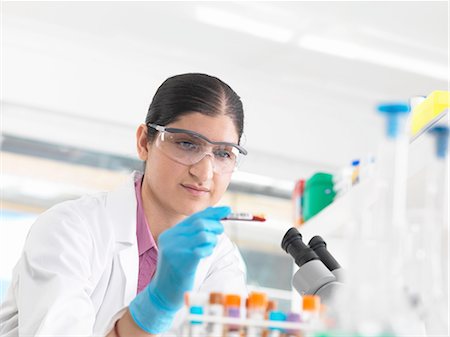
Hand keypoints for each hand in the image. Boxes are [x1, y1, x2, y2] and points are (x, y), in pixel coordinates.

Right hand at [129, 206, 230, 333]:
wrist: (163, 293)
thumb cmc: (177, 270)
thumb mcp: (181, 248)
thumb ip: (194, 235)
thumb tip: (216, 221)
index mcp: (170, 233)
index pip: (194, 217)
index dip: (213, 213)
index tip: (227, 210)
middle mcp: (170, 239)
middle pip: (200, 223)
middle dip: (215, 226)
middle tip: (220, 233)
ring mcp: (175, 250)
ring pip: (203, 235)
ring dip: (212, 240)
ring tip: (210, 248)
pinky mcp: (182, 262)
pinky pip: (202, 250)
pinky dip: (208, 250)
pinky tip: (205, 255)